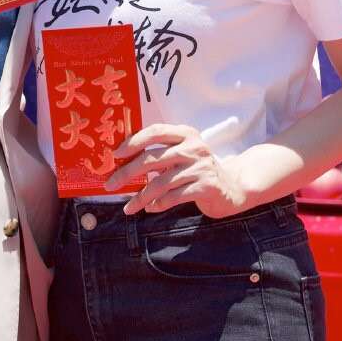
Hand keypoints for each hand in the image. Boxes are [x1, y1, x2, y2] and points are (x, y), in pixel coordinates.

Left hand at [104, 124, 247, 217]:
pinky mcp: (206, 186)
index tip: (116, 154)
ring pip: (160, 183)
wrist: (231, 188)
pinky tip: (151, 209)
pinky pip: (173, 197)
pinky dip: (158, 205)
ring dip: (140, 197)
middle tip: (110, 185)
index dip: (133, 141)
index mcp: (186, 134)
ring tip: (128, 208)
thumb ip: (159, 155)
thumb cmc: (196, 171)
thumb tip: (122, 163)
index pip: (156, 131)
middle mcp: (194, 147)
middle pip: (152, 159)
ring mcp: (201, 167)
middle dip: (127, 172)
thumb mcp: (181, 155)